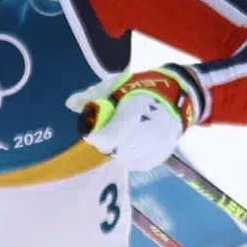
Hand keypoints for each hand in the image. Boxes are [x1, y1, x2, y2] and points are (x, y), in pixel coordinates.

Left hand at [68, 66, 199, 171]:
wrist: (177, 96)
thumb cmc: (141, 87)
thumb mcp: (116, 84)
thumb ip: (93, 95)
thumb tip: (69, 104)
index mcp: (136, 112)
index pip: (106, 137)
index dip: (95, 133)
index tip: (94, 126)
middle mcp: (148, 134)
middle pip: (111, 148)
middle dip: (105, 138)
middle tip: (111, 125)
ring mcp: (155, 148)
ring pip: (121, 156)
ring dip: (116, 146)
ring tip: (124, 130)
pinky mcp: (157, 158)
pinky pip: (133, 162)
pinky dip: (128, 153)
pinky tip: (134, 139)